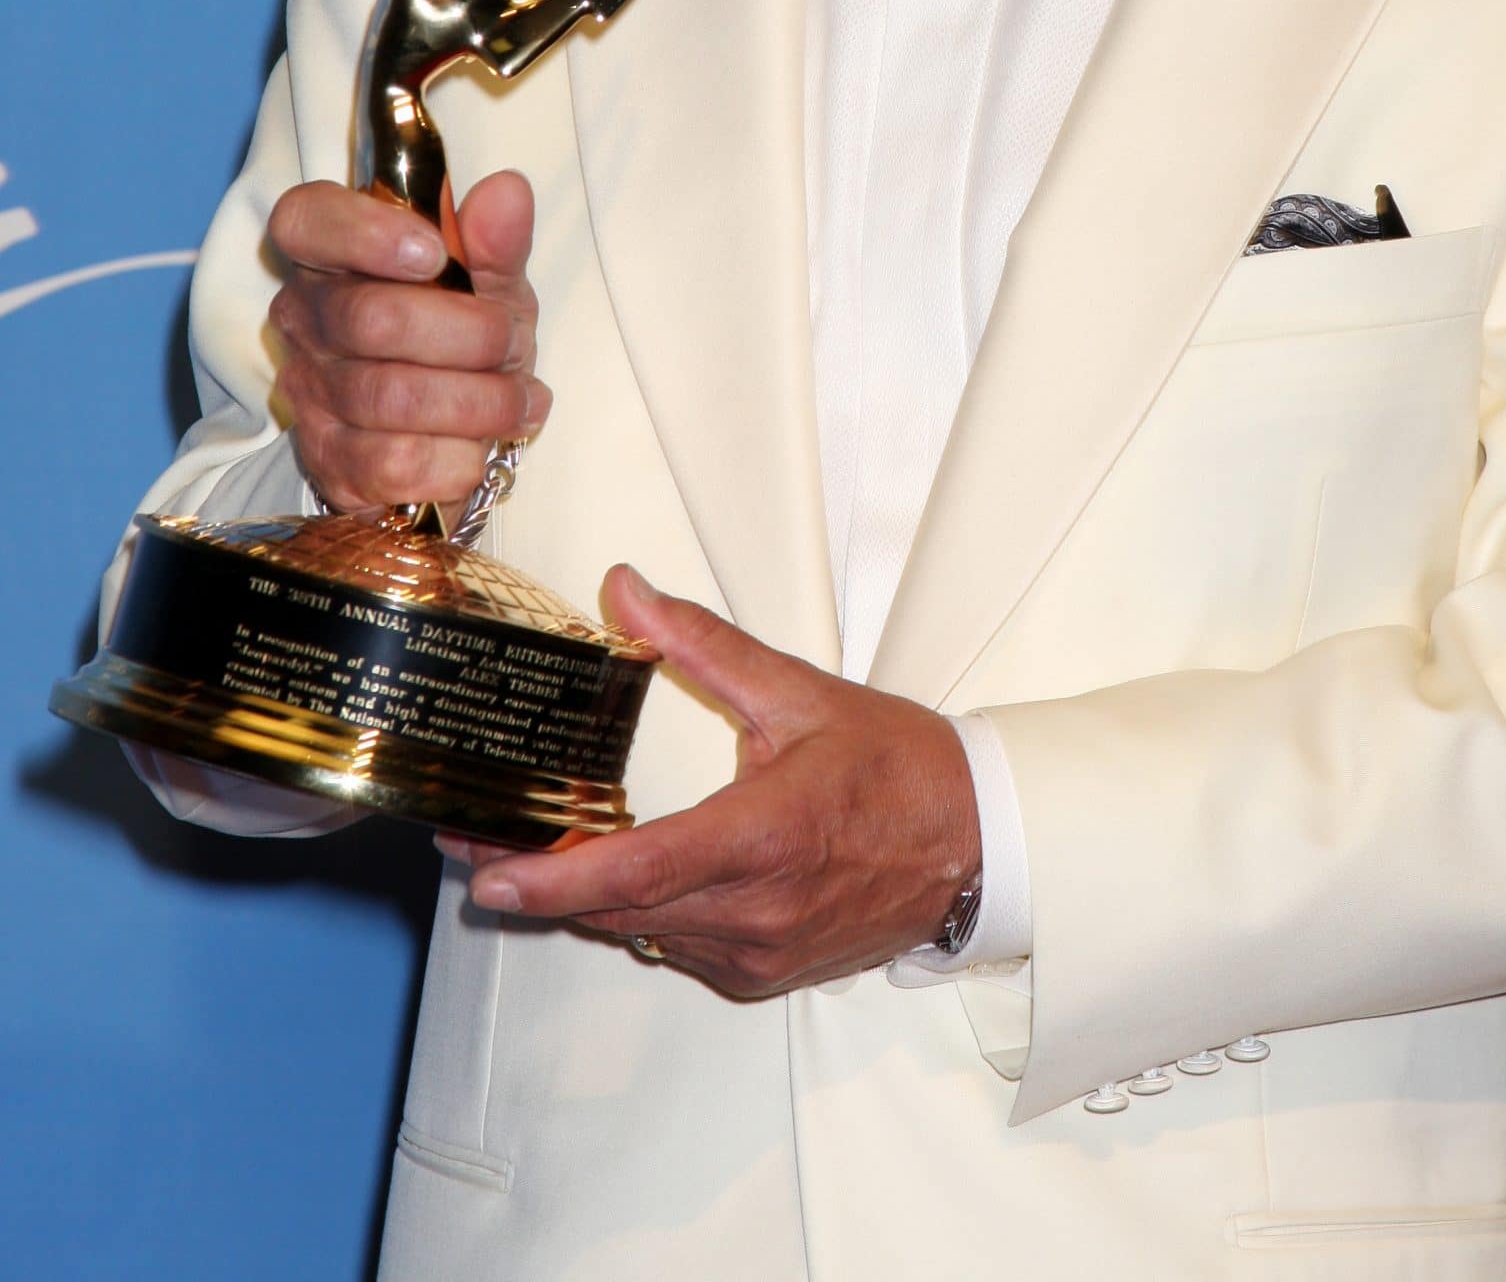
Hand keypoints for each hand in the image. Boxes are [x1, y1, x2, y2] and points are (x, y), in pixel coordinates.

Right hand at [267, 169, 549, 509]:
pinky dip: (459, 456)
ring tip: (518, 398)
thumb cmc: (466, 340)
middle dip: (470, 335)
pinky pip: (396, 461)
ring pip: (393, 396)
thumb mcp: (492, 285)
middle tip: (514, 345)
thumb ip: (497, 241)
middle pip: (372, 318)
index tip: (433, 252)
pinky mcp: (331, 462)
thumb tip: (508, 192)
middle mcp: (307, 319)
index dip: (364, 232)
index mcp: (333, 256)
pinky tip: (482, 445)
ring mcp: (311, 393)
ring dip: (479, 400)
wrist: (456, 432)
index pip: (307, 221)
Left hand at [437, 566, 981, 994]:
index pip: (640, 870)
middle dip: (535, 883)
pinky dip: (637, 913)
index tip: (489, 877)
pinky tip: (608, 876)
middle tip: (467, 841)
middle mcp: (757, 910)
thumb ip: (702, 645)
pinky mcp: (765, 972)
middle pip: (620, 909)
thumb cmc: (899, 765)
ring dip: (580, 900)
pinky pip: (677, 947)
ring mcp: (760, 951)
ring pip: (642, 932)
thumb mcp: (799, 692)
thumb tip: (627, 593)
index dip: (556, 882)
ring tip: (516, 853)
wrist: (976, 842)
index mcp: (766, 837)